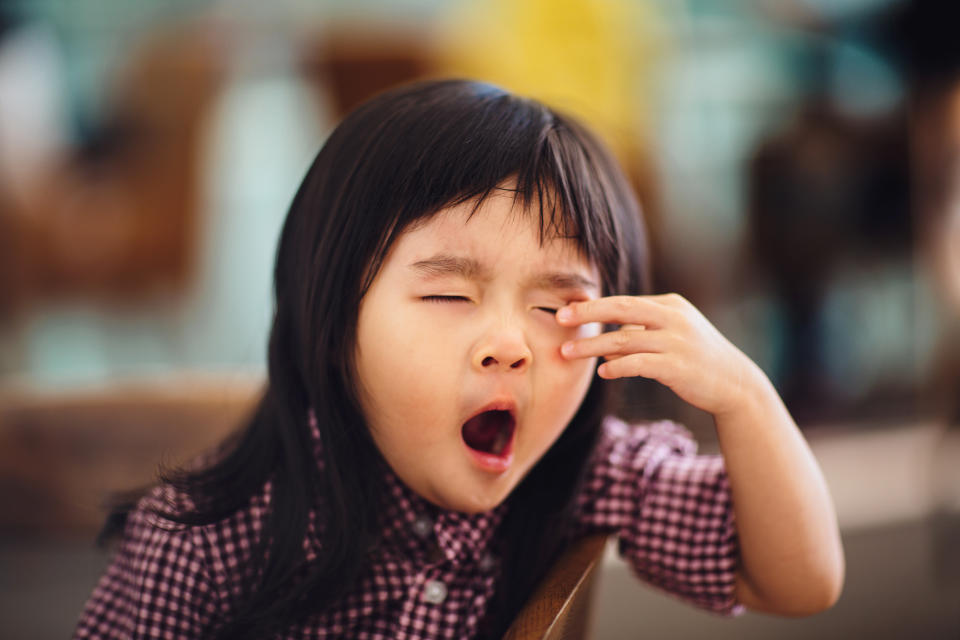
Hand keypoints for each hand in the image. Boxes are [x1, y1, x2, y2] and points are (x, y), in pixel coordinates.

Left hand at [556, 293, 764, 418]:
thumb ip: (641, 332)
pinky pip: (640, 364)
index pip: (624, 302)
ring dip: (592, 346)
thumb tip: (601, 338)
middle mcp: (673, 318)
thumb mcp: (672, 335)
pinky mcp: (679, 367)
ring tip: (567, 352)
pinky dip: (618, 366)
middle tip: (558, 317)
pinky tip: (602, 372)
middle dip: (587, 312)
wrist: (734, 384)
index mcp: (670, 305)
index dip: (594, 306)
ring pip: (624, 339)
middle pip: (622, 308)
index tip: (567, 310)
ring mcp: (677, 342)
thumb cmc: (696, 359)